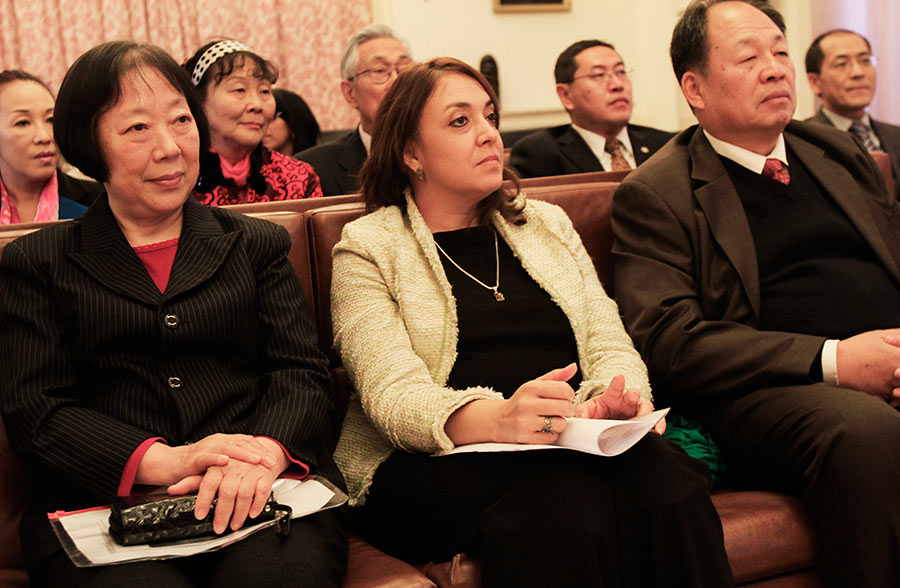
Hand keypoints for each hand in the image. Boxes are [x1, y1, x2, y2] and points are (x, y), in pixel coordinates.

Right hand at [135, 433, 277, 486]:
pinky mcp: (195, 457)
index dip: (261, 450)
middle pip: (242, 444)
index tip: (273, 459)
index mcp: (226, 442)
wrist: (172, 464)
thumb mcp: (221, 463)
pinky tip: (225, 461)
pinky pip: (207, 456)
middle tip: (269, 462)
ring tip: (255, 459)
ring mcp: (207, 448)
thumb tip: (256, 468)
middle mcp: (218, 442)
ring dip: (243, 454)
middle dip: (258, 453)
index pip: (247, 442)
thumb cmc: (198, 464)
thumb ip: (236, 463)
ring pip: (228, 448)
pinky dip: (216, 458)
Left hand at [168, 460, 277, 533]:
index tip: (200, 515)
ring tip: (235, 525)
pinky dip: (258, 504)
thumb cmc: (232, 463)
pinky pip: (262, 491)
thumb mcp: (210, 470)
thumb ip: (192, 482)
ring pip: (245, 494)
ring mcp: (250, 471)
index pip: (208, 483)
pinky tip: (252, 513)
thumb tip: (173, 490)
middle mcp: (234, 468)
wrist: (257, 451)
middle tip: (219, 527)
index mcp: (218, 466)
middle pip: (228, 492)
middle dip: (223, 513)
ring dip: (240, 513)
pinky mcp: (265, 475)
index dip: (203, 500)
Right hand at [496, 363, 577, 443]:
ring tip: (551, 420)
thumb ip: (555, 376)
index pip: (564, 389)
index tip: (566, 398)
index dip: (570, 395)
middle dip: (568, 410)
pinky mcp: (526, 437)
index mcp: (531, 388)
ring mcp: (525, 421)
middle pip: (565, 407)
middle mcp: (527, 404)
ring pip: (560, 424)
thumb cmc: (521, 402)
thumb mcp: (535, 385)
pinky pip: (552, 437)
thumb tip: (573, 367)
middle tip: (562, 411)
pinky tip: (543, 429)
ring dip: (559, 424)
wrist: (499, 420)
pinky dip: (551, 435)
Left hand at [575, 375, 665, 433]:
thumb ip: (583, 412)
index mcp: (613, 396)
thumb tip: (580, 418)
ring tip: (644, 418)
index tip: (619, 377)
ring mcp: (637, 410)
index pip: (615, 387)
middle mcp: (627, 401)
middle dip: (632, 394)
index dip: (617, 382)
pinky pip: (654, 422)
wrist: (606, 422)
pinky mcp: (644, 421)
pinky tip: (657, 431)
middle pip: (633, 395)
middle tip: (632, 395)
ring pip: (645, 408)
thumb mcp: (588, 410)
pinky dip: (658, 425)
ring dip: (645, 412)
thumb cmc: (599, 412)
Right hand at [837, 329, 899, 401]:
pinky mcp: (884, 392)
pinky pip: (898, 396)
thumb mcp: (879, 335)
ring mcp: (891, 384)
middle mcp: (897, 372)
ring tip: (897, 374)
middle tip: (899, 368)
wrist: (838, 363)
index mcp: (898, 356)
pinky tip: (896, 385)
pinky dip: (899, 392)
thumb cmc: (858, 347)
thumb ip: (899, 334)